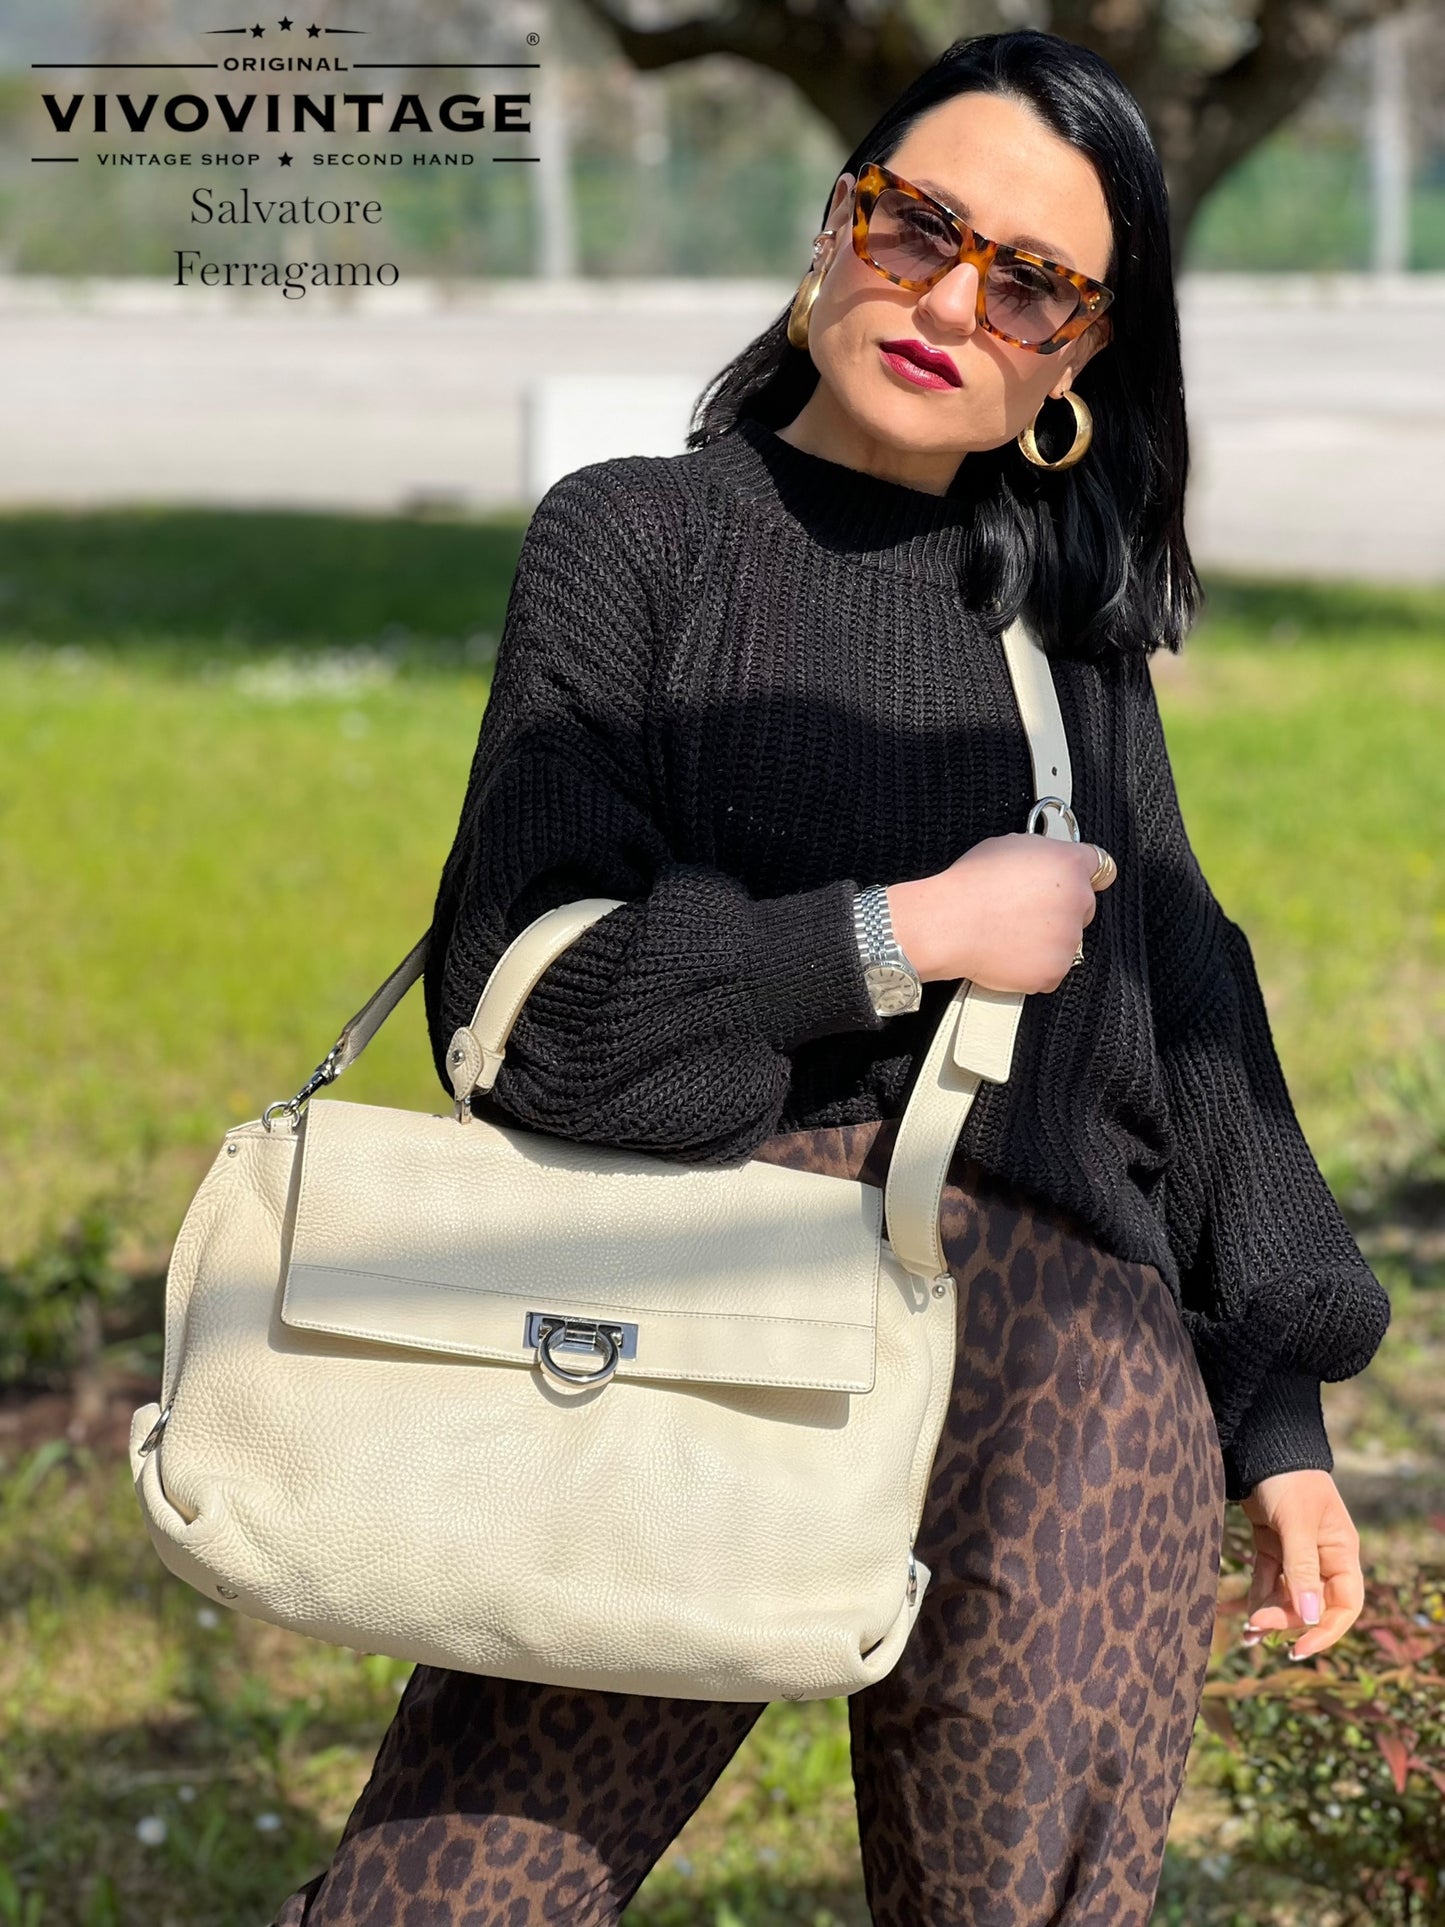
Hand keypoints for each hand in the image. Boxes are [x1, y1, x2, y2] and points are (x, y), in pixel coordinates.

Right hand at [888, 832, 1115, 993]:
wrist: (950, 923)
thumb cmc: (971, 883)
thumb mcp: (1008, 845)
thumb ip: (1041, 855)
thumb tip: (1044, 864)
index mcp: (1068, 864)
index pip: (1101, 867)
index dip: (1084, 874)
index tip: (1078, 882)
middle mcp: (1077, 899)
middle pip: (1085, 905)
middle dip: (1062, 908)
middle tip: (1026, 910)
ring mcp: (1070, 938)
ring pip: (1068, 939)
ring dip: (1047, 938)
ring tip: (1010, 931)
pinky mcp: (1055, 969)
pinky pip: (1052, 968)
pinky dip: (1034, 964)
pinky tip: (1009, 951)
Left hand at [1238, 1469, 1363, 1660]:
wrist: (1261, 1445)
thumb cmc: (1288, 1480)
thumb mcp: (1296, 1523)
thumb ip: (1302, 1567)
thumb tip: (1308, 1616)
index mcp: (1341, 1551)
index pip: (1344, 1604)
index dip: (1326, 1630)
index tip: (1300, 1647)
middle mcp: (1323, 1555)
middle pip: (1312, 1603)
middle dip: (1287, 1620)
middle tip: (1257, 1629)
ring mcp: (1296, 1551)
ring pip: (1288, 1594)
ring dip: (1270, 1612)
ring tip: (1248, 1631)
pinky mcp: (1271, 1543)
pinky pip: (1269, 1579)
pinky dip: (1258, 1595)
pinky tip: (1245, 1613)